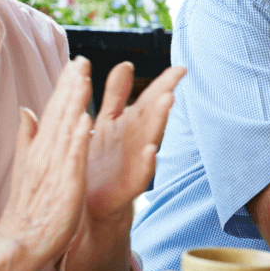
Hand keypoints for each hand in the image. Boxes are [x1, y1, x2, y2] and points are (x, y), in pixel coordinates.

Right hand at [0, 57, 92, 261]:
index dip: (66, 86)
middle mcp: (47, 153)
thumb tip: (26, 109)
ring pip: (66, 130)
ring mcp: (55, 168)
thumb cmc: (31, 206)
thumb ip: (28, 136)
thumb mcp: (29, 166)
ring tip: (84, 78)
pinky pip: (72, 159)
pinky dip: (78, 139)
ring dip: (75, 103)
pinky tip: (87, 121)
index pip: (54, 111)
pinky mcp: (65, 185)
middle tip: (81, 59)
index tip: (77, 62)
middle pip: (59, 114)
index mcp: (42, 148)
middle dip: (71, 85)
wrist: (20, 242)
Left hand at [84, 61, 185, 222]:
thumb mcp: (107, 122)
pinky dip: (147, 163)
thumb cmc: (99, 164)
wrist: (88, 206)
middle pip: (153, 115)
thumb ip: (116, 94)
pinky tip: (151, 151)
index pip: (150, 99)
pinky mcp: (127, 187)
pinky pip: (140, 175)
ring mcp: (134, 163)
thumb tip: (126, 64)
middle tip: (177, 78)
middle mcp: (136, 140)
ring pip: (150, 138)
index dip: (164, 83)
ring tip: (168, 101)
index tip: (181, 68)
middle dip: (164, 96)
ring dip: (160, 120)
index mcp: (129, 124)